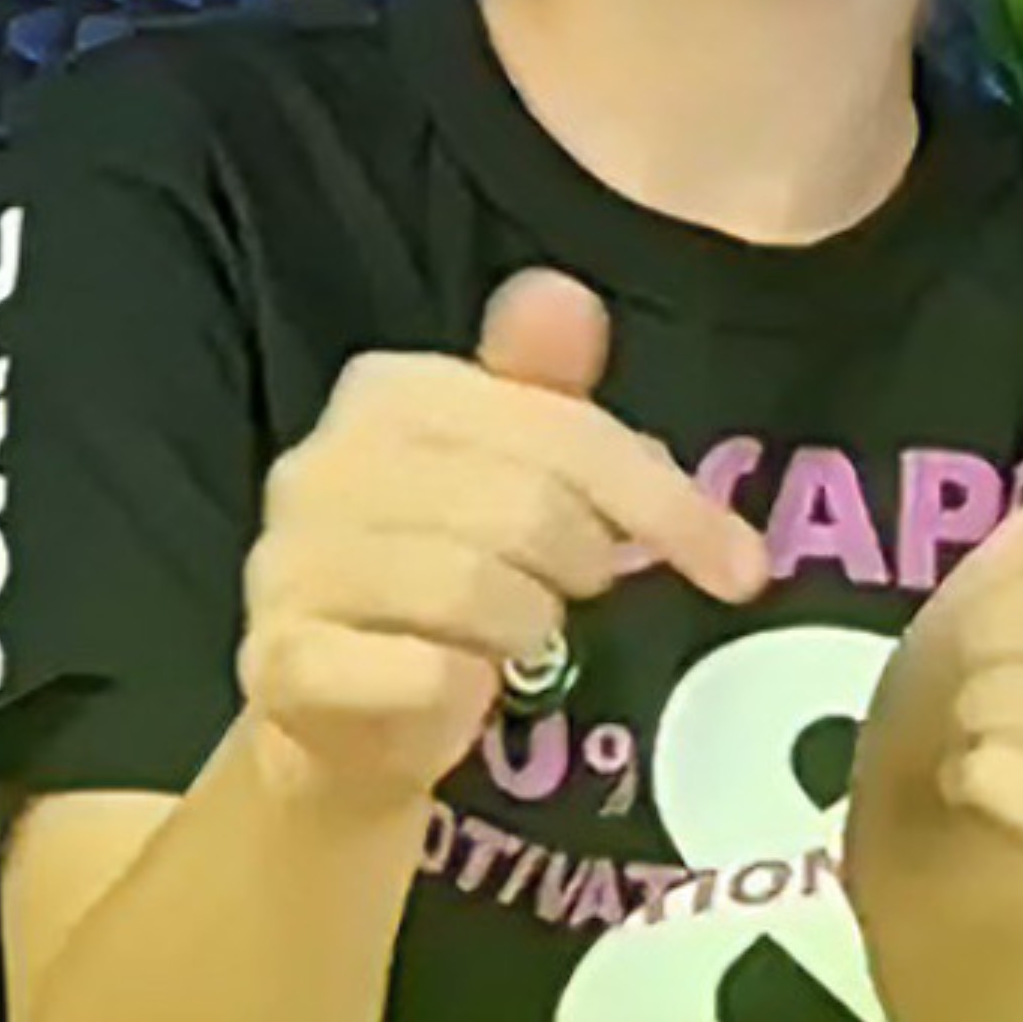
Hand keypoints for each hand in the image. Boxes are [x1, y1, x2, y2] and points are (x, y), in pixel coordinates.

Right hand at [236, 270, 768, 820]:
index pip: (561, 428)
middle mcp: (320, 464)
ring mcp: (288, 565)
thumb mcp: (518, 475)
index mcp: (388, 391)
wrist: (345, 723)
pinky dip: (468, 689)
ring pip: (474, 589)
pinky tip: (465, 687)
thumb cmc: (452, 577)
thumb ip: (550, 396)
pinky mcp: (281, 663)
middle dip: (584, 566)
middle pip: (526, 507)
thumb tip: (567, 297)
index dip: (666, 503)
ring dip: (527, 630)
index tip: (741, 571)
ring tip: (517, 639)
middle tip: (580, 599)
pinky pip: (424, 672)